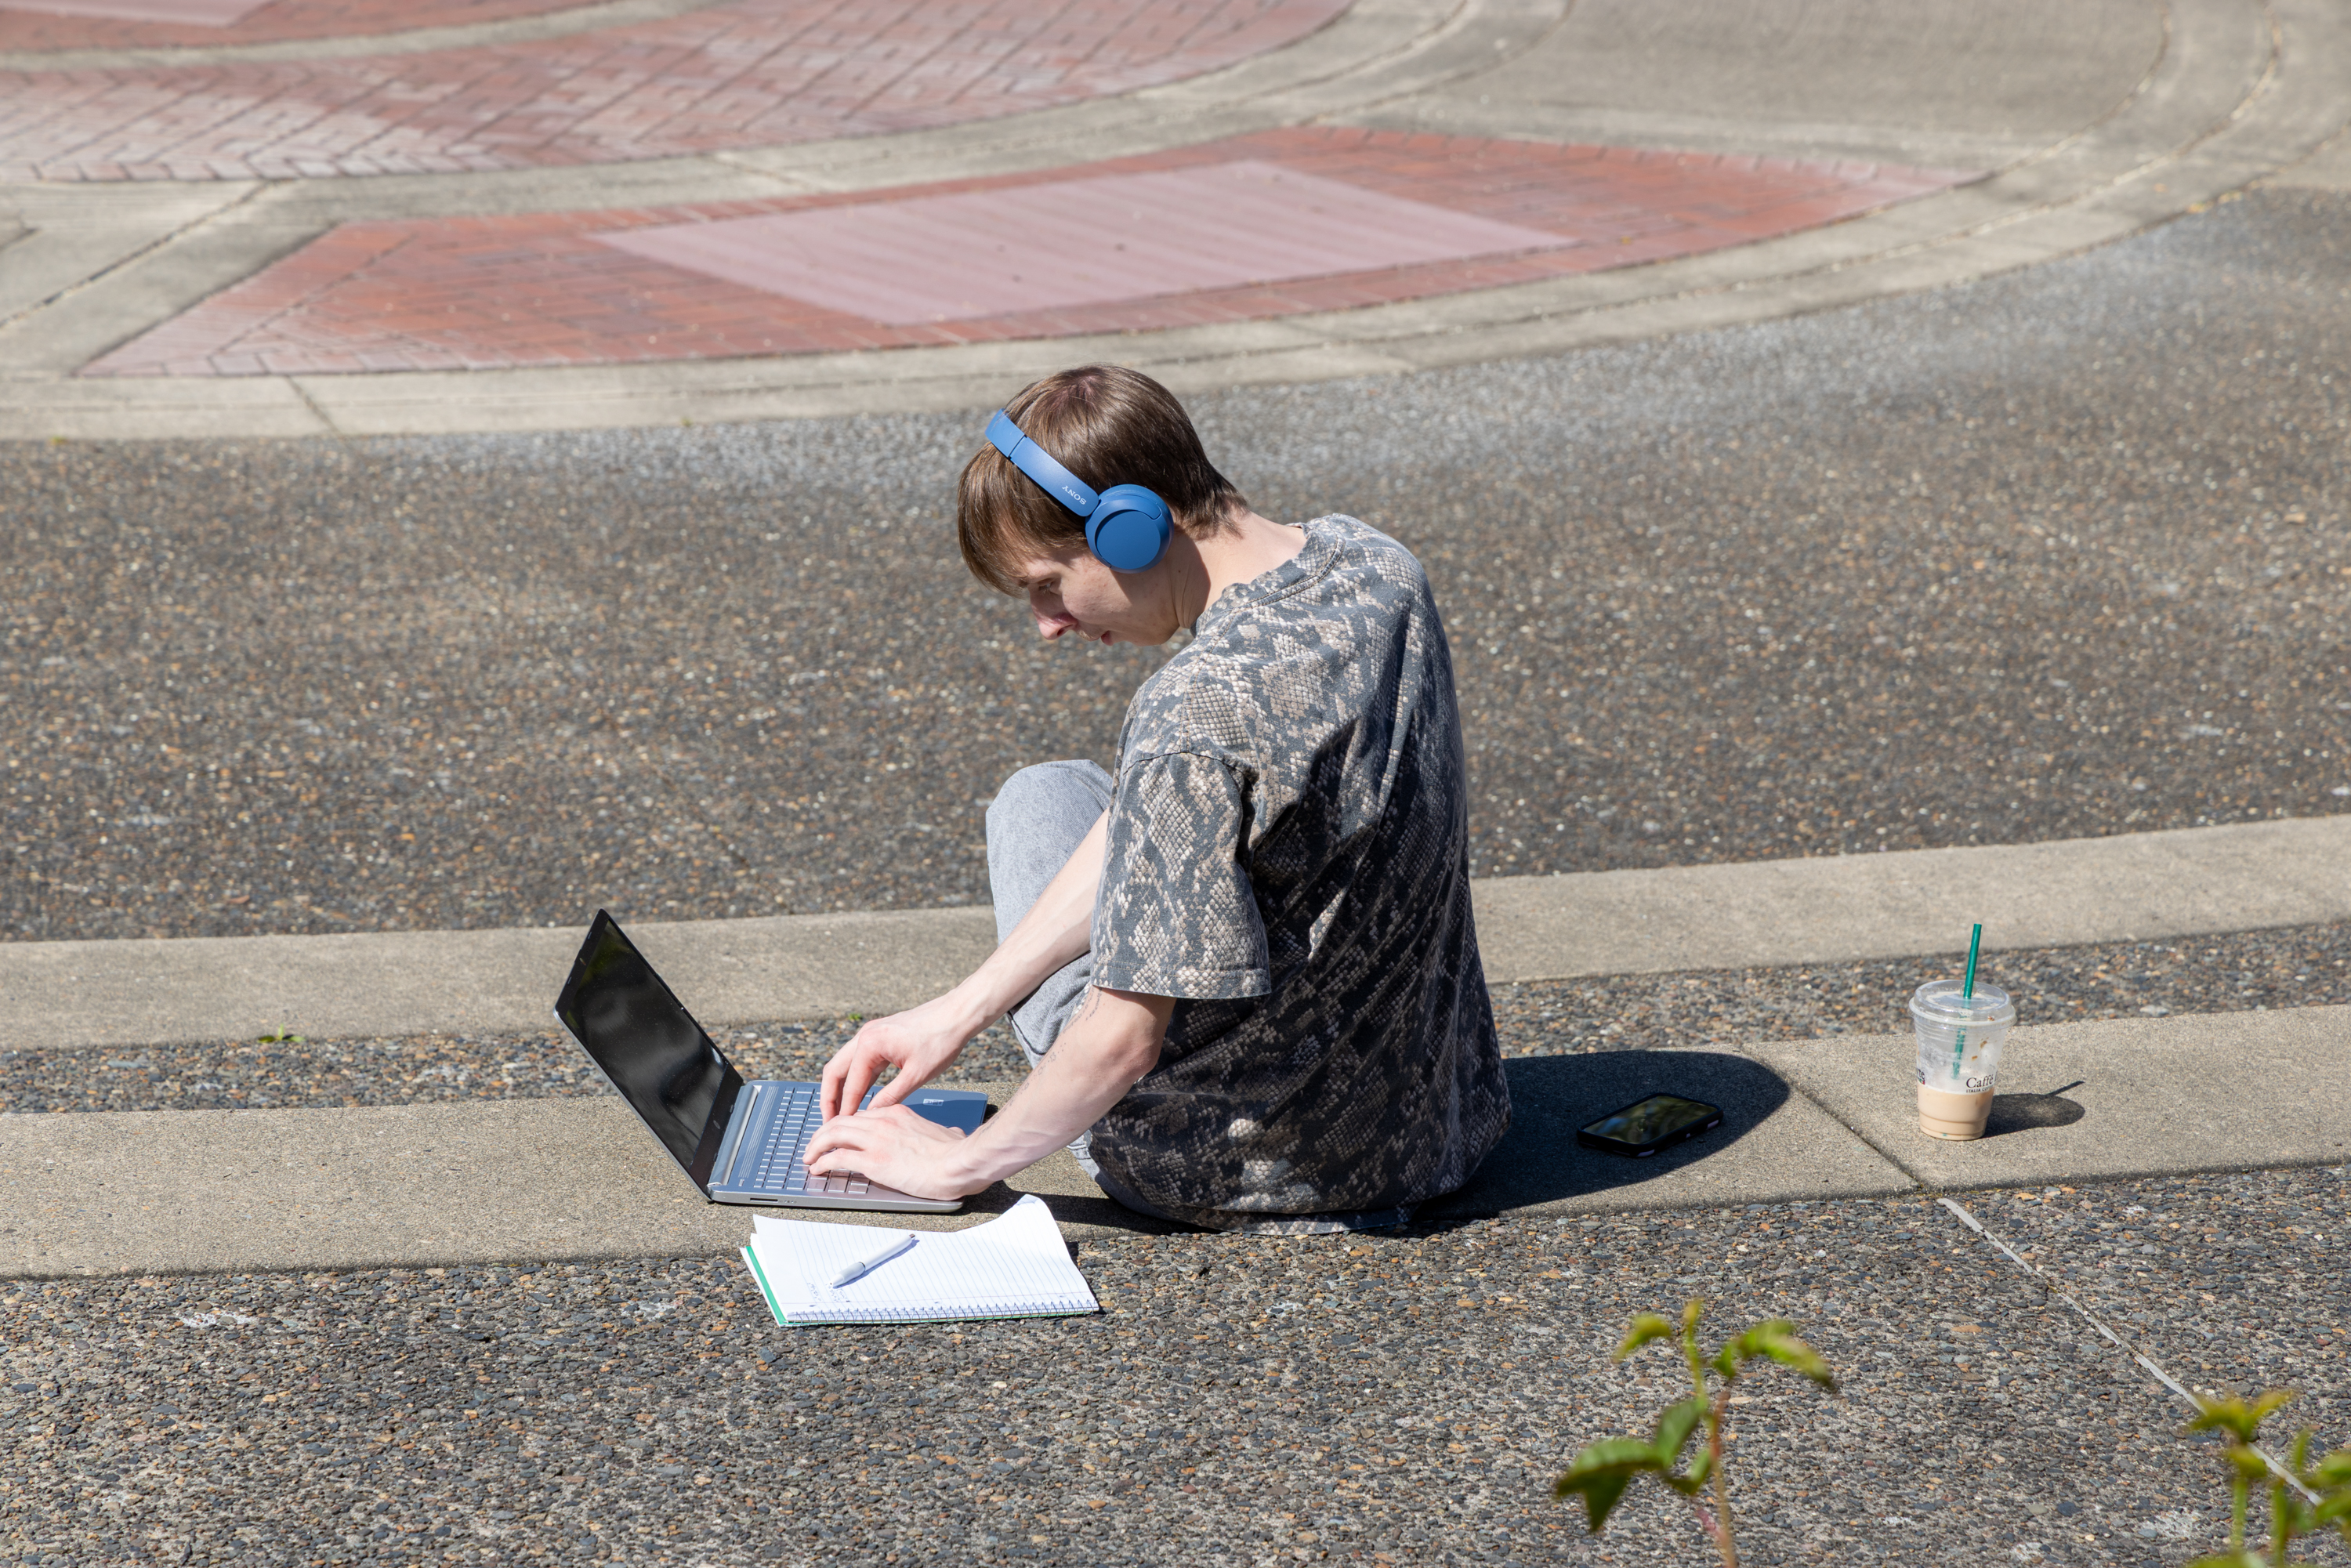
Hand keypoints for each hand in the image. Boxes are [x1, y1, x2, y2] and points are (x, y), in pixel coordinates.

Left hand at [803, 1104, 975, 1200]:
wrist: (958, 1163)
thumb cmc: (956, 1152)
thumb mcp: (947, 1132)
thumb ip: (942, 1132)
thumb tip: (951, 1134)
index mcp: (897, 1113)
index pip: (860, 1115)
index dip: (842, 1125)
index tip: (836, 1135)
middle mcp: (882, 1121)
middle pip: (840, 1121)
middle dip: (822, 1133)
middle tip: (813, 1145)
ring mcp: (876, 1140)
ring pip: (833, 1135)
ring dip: (816, 1146)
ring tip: (808, 1157)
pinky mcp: (873, 1161)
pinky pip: (838, 1158)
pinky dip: (823, 1163)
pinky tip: (817, 1169)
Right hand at [819, 992, 980, 1119]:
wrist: (957, 1013)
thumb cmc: (941, 1040)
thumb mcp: (917, 1075)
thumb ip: (890, 1097)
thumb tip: (871, 1116)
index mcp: (870, 1045)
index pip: (850, 1085)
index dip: (845, 1110)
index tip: (840, 1129)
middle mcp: (864, 1036)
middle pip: (834, 1072)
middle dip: (830, 1098)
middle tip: (828, 1122)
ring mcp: (870, 1033)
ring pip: (844, 1064)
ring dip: (840, 1087)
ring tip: (839, 1111)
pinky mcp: (879, 1035)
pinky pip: (858, 1060)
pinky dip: (854, 1077)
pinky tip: (859, 1094)